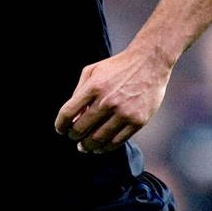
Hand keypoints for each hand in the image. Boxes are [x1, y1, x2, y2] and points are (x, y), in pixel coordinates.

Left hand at [55, 47, 170, 152]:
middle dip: (74, 136)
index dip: (61, 125)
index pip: (68, 113)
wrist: (150, 62)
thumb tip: (73, 118)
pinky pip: (117, 141)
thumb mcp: (93, 71)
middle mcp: (107, 101)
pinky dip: (105, 148)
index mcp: (94, 87)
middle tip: (74, 138)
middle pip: (81, 128)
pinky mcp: (138, 121)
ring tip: (84, 147)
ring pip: (98, 139)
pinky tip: (100, 148)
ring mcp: (124, 112)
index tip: (60, 130)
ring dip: (88, 146)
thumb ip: (79, 92)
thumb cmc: (118, 67)